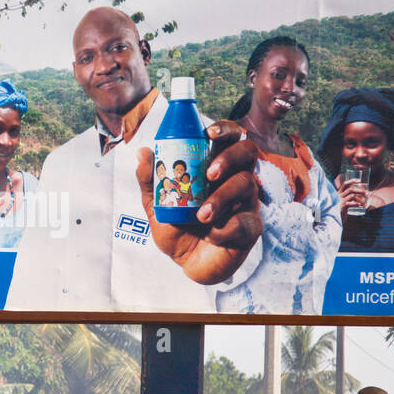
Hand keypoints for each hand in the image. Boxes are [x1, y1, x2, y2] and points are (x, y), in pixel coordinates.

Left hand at [136, 121, 261, 284]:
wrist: (187, 263)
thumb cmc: (177, 228)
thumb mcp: (156, 204)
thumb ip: (150, 180)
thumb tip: (143, 152)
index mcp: (214, 168)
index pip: (227, 138)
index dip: (224, 129)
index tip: (209, 132)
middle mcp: (233, 179)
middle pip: (247, 151)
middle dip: (229, 157)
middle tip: (210, 173)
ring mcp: (245, 202)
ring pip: (246, 184)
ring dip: (222, 198)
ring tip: (202, 215)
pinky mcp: (251, 227)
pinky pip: (245, 221)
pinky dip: (225, 228)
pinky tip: (212, 235)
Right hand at [336, 177, 366, 219]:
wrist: (331, 218)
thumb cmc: (339, 210)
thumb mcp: (343, 202)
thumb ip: (350, 198)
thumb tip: (361, 196)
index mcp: (338, 193)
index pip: (345, 184)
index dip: (352, 181)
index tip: (359, 180)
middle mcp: (339, 196)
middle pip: (351, 189)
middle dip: (360, 190)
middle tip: (366, 193)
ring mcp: (340, 201)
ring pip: (352, 196)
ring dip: (360, 199)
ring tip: (364, 203)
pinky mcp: (341, 206)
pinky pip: (350, 204)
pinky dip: (356, 204)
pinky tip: (360, 205)